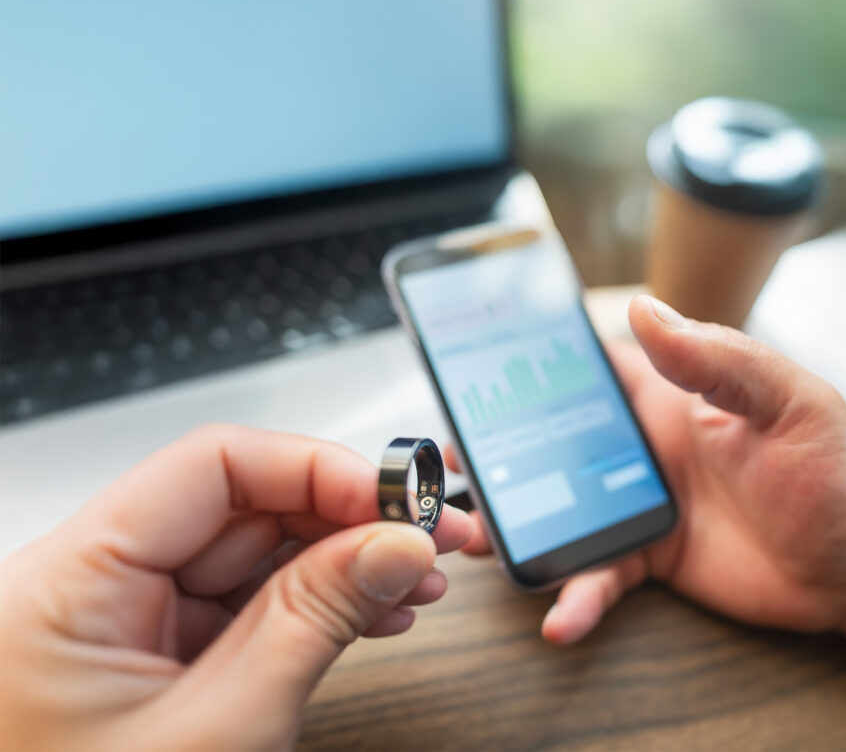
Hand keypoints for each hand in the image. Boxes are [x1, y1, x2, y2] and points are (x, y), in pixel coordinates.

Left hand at [0, 424, 471, 749]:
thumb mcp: (222, 732)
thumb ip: (314, 621)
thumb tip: (395, 544)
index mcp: (70, 580)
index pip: (213, 466)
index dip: (316, 469)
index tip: (396, 500)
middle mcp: (92, 583)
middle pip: (244, 505)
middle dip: (349, 518)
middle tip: (430, 535)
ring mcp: (126, 620)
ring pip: (256, 554)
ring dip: (345, 564)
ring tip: (417, 581)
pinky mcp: (156, 653)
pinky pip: (247, 602)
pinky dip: (315, 605)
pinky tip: (372, 612)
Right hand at [452, 295, 845, 648]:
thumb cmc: (836, 475)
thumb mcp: (791, 402)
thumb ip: (720, 359)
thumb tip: (645, 310)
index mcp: (675, 394)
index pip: (597, 363)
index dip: (545, 357)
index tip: (487, 358)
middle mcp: (646, 444)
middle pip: (560, 435)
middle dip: (507, 441)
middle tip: (460, 452)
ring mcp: (643, 501)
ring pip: (563, 503)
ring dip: (522, 516)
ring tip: (481, 533)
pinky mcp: (651, 556)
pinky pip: (599, 572)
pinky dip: (576, 593)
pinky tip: (560, 616)